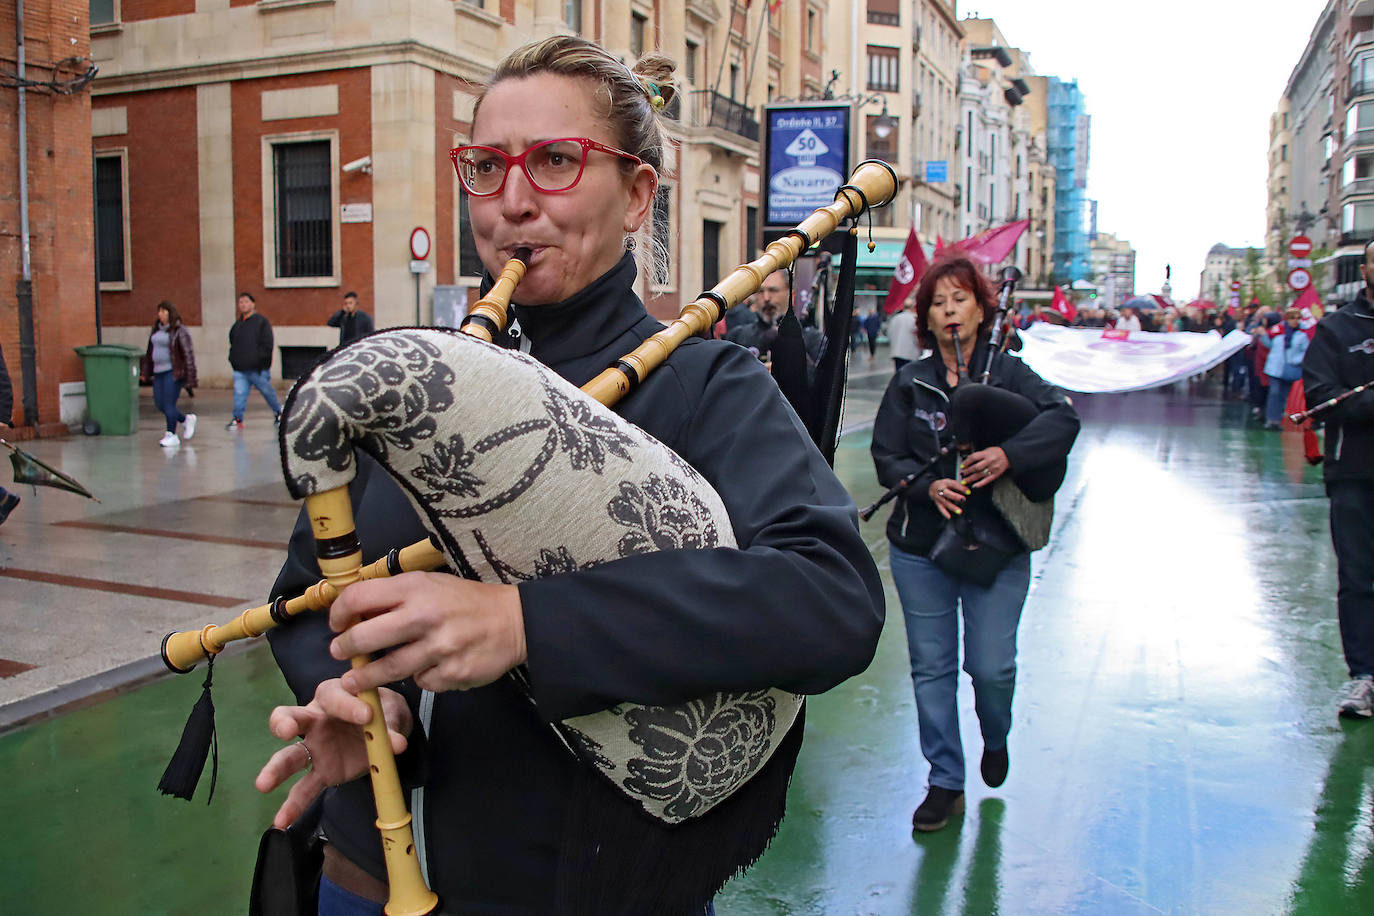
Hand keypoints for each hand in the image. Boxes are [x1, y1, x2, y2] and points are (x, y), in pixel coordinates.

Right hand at [254, 682, 411, 828]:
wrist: (386, 729)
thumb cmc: (381, 709)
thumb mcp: (389, 712)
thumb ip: (390, 727)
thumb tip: (397, 744)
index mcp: (334, 695)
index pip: (335, 697)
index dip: (349, 706)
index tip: (367, 715)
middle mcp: (315, 719)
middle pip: (292, 717)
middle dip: (285, 722)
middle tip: (285, 730)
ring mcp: (315, 747)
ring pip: (290, 756)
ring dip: (277, 769)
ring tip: (263, 784)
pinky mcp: (322, 771)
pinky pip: (304, 788)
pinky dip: (293, 805)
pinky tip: (280, 821)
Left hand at [329, 572, 525, 694]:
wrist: (515, 621)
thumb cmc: (465, 601)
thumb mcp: (431, 585)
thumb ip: (396, 596)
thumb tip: (354, 612)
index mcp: (416, 588)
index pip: (359, 598)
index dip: (339, 612)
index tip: (336, 624)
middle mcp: (425, 616)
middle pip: (365, 638)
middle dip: (345, 649)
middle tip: (339, 653)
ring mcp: (439, 648)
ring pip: (388, 670)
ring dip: (366, 678)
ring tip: (354, 683)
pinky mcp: (452, 673)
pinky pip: (422, 682)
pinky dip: (419, 678)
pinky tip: (427, 668)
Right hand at [928, 478, 969, 519]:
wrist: (932, 487)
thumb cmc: (945, 485)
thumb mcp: (951, 482)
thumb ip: (959, 485)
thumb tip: (968, 490)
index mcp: (946, 483)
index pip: (954, 484)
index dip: (961, 488)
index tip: (968, 492)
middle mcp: (941, 490)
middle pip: (948, 493)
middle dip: (955, 496)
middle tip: (963, 499)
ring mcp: (938, 497)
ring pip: (945, 502)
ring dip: (953, 507)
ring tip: (960, 511)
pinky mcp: (937, 503)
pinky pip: (941, 508)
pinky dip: (945, 513)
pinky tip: (949, 517)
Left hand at [961, 446, 1009, 488]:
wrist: (1008, 455)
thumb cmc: (996, 452)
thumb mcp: (987, 450)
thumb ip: (978, 455)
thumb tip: (968, 460)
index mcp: (986, 454)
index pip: (973, 458)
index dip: (966, 462)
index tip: (962, 466)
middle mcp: (989, 461)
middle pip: (976, 467)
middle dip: (967, 471)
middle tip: (961, 474)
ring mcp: (992, 468)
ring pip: (980, 474)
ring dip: (971, 478)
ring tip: (964, 481)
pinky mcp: (996, 474)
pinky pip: (987, 480)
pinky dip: (980, 484)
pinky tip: (974, 486)